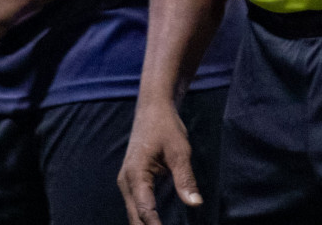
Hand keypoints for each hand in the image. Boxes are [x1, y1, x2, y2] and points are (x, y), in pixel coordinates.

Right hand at [118, 98, 203, 224]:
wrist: (153, 108)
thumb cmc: (166, 127)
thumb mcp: (180, 151)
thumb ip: (185, 179)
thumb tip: (195, 203)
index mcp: (136, 175)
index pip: (145, 210)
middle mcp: (126, 182)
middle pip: (134, 216)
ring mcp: (126, 182)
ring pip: (133, 213)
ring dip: (146, 224)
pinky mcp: (132, 181)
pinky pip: (136, 204)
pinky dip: (144, 216)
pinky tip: (157, 223)